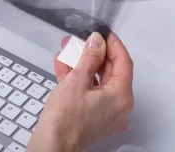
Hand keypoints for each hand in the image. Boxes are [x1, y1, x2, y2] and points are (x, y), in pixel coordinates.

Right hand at [27, 32, 133, 151]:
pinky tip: (64, 68)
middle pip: (109, 72)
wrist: (51, 145)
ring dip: (81, 65)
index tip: (103, 34)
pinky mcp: (92, 117)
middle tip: (81, 41)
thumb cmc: (64, 122)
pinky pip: (89, 92)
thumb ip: (89, 57)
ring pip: (96, 81)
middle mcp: (117, 107)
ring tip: (68, 52)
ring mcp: (105, 114)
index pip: (123, 62)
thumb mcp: (76, 80)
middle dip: (92, 54)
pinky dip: (78, 80)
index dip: (113, 44)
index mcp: (121, 97)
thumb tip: (96, 42)